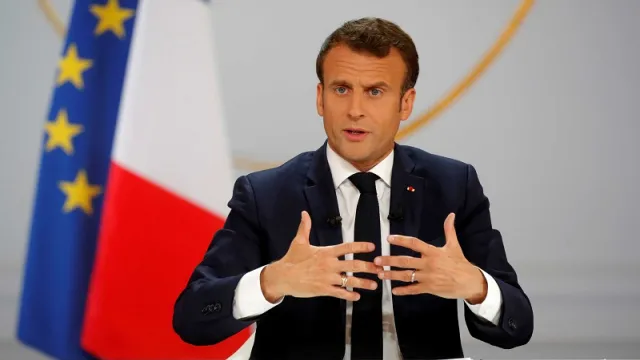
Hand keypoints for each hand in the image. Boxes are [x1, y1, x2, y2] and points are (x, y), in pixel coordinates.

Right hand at [260, 211, 381, 302]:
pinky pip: (340, 293)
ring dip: (364, 283)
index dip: (360, 246)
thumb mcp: (299, 242)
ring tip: (374, 285)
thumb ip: (305, 227)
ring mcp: (327, 278)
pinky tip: (357, 296)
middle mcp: (329, 265)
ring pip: (350, 281)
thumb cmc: (291, 259)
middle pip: (354, 265)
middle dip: (369, 267)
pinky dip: (349, 295)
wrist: (282, 276)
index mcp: (326, 252)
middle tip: (380, 269)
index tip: (372, 246)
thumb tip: (304, 213)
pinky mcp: (323, 290)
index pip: (347, 247)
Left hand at [375, 213, 487, 302]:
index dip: (401, 240)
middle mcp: (428, 264)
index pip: (414, 244)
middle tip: (376, 260)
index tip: (389, 238)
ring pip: (406, 276)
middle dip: (389, 260)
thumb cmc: (460, 263)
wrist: (470, 282)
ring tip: (380, 274)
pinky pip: (413, 289)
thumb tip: (451, 214)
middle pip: (405, 261)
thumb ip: (449, 230)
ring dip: (391, 275)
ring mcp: (427, 277)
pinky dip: (403, 291)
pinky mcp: (429, 288)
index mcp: (433, 252)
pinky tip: (393, 291)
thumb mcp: (454, 245)